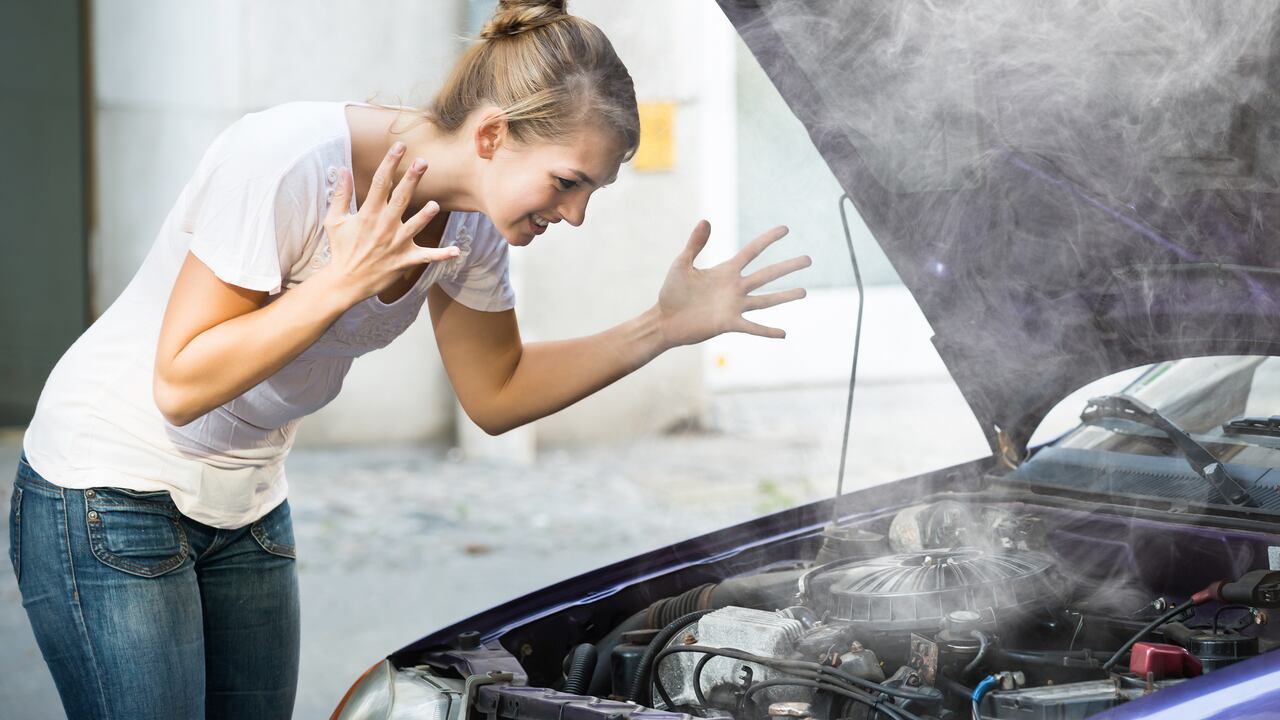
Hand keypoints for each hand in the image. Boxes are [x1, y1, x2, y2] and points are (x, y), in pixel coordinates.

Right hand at [323, 142, 459, 300]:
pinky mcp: (405, 260)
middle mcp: (384, 226)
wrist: (345, 281)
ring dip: (425, 216)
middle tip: (423, 162)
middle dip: (411, 179)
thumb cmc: (341, 249)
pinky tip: (456, 251)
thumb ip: (341, 195)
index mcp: (368, 214)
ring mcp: (396, 244)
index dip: (390, 163)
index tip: (399, 146)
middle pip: (401, 199)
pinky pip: (426, 256)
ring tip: (434, 205)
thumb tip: (343, 170)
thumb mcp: (335, 220)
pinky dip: (442, 255)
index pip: (380, 183)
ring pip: (415, 226)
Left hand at [655, 220, 810, 347]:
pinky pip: (752, 327)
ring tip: (804, 291)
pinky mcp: (728, 324)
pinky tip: (784, 333)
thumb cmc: (672, 292)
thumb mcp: (682, 264)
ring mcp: (734, 306)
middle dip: (787, 266)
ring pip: (765, 300)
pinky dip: (767, 331)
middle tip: (808, 259)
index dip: (768, 239)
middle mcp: (735, 288)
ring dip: (785, 296)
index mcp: (725, 271)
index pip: (752, 251)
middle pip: (766, 274)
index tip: (785, 229)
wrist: (665, 320)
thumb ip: (695, 244)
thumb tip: (706, 221)